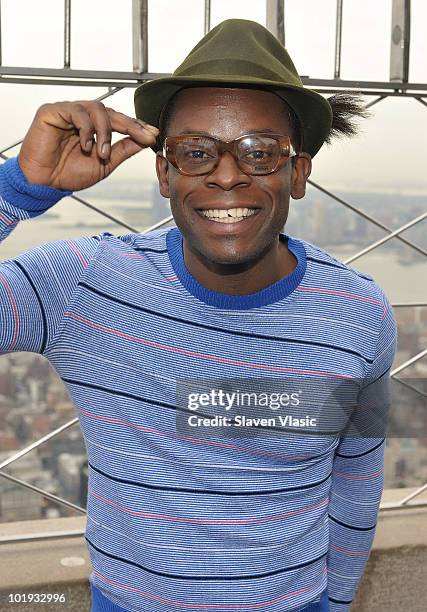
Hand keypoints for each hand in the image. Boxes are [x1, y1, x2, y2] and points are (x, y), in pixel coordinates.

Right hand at [18, 100, 158, 190]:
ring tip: (103, 153)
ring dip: (106, 131)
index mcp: (95, 128)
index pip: (119, 121)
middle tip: (144, 137)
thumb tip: (145, 141)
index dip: (137, 126)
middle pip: (112, 112)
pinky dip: (86, 129)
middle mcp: (83, 117)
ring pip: (97, 109)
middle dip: (131, 125)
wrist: (45, 183)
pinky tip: (86, 146)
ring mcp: (68, 111)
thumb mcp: (104, 164)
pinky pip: (76, 111)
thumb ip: (122, 150)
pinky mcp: (53, 111)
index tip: (153, 134)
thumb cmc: (69, 174)